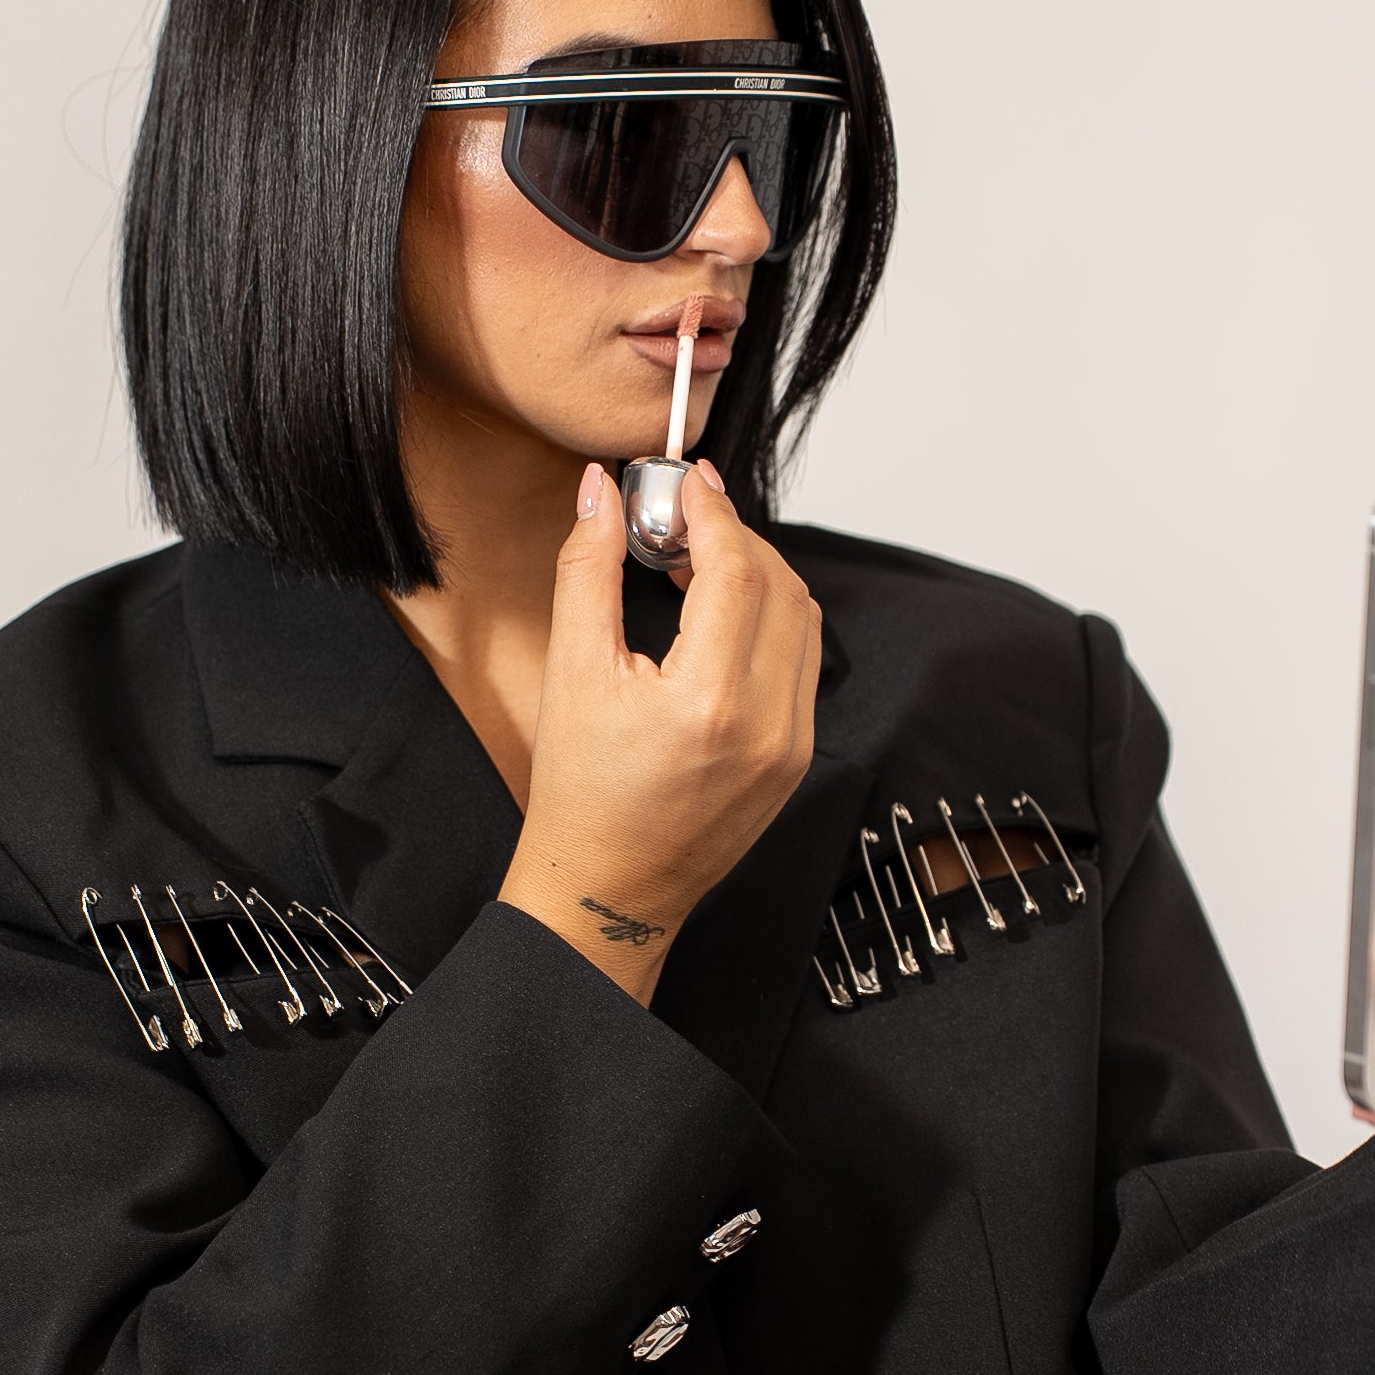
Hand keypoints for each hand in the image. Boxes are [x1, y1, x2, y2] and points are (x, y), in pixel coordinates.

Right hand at [497, 459, 821, 1002]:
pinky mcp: (797, 758)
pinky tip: (718, 619)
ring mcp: (792, 744)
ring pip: (802, 620)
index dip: (711, 512)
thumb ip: (586, 570)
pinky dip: (769, 622)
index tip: (681, 484)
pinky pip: (801, 663)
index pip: (736, 569)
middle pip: (780, 584)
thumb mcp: (572, 673)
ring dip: (758, 576)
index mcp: (708, 701)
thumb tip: (601, 492)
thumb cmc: (581, 794)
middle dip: (734, 537)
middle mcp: (767, 723)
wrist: (609, 890)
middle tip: (680, 520)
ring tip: (695, 565)